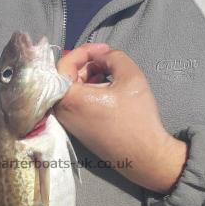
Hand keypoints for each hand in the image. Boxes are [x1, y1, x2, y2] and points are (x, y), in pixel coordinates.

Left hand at [55, 45, 187, 193]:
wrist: (143, 155)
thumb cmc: (137, 117)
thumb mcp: (131, 76)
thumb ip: (114, 57)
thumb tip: (102, 56)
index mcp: (69, 99)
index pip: (65, 64)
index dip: (84, 51)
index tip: (105, 50)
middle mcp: (61, 111)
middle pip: (66, 76)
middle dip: (87, 63)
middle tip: (109, 60)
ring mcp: (67, 122)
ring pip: (71, 88)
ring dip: (89, 76)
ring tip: (111, 73)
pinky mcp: (76, 128)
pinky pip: (75, 102)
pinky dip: (88, 90)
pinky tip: (107, 88)